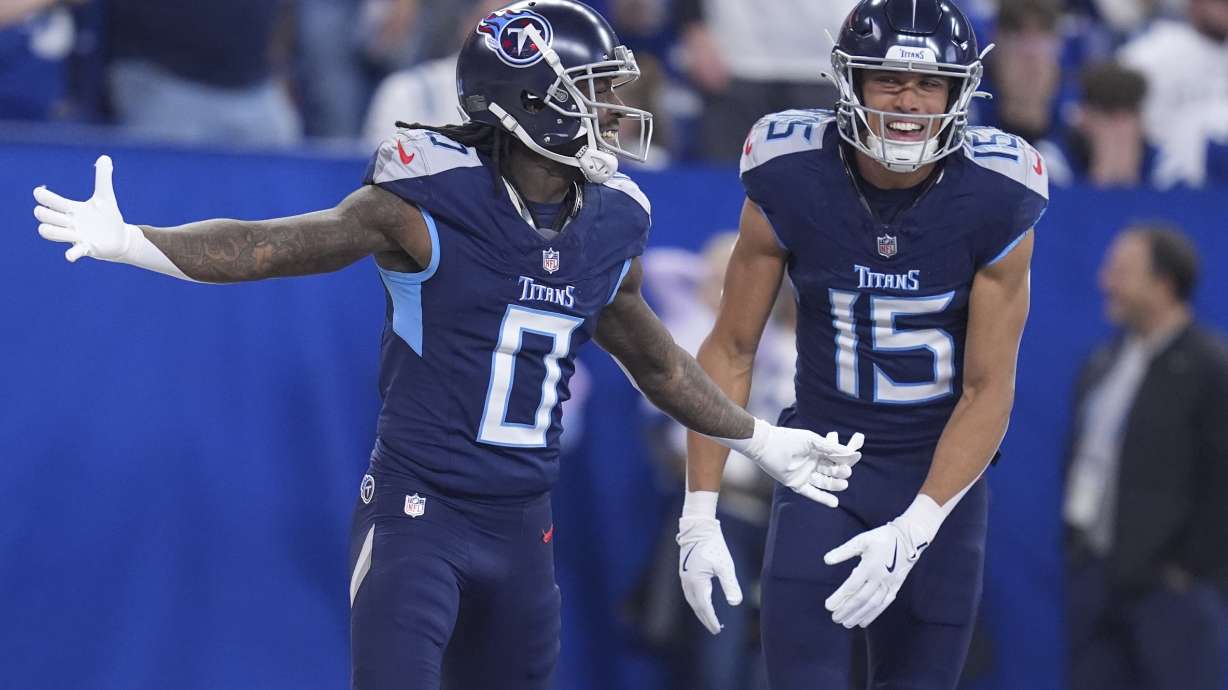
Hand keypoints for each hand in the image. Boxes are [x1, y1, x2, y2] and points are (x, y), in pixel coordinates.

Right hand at [34, 155, 129, 261]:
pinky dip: (71, 253)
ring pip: (48, 233)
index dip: (43, 196)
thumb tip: (105, 157)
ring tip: (70, 230)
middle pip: (43, 216)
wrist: (119, 238)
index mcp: (71, 209)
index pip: (50, 201)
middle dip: (45, 213)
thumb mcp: (106, 197)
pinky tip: (71, 256)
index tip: (41, 192)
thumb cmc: (107, 217)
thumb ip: (103, 178)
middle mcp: (69, 222)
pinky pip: (73, 252)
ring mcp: (74, 236)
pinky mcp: (85, 248)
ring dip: (53, 231)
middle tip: (62, 214)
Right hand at [676, 516, 742, 634]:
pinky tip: (702, 601)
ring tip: (709, 618)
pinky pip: (689, 593)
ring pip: (691, 600)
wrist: (698, 528)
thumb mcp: (725, 566)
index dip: (711, 620)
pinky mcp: (684, 572)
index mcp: (697, 583)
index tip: (718, 630)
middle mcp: (688, 583)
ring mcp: (684, 577)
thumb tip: (735, 603)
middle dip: (705, 619)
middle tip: (715, 629)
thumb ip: (730, 585)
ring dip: (700, 611)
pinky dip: (696, 601)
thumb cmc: (713, 546)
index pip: (704, 608)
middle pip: (696, 607)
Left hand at [737, 419, 863, 506]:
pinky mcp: (797, 484)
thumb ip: (830, 447)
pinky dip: (822, 498)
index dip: (844, 460)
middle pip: (831, 471)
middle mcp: (813, 463)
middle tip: (846, 472)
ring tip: (843, 485)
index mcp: (818, 451)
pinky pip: (812, 493)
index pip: (836, 458)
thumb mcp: (812, 440)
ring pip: (824, 482)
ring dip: (834, 485)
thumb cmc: (789, 439)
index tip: (854, 460)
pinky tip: (834, 503)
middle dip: (840, 472)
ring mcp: (805, 474)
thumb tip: (850, 453)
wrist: (767, 445)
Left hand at [823, 495, 941, 627]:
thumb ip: (843, 551)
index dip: (839, 597)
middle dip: (847, 610)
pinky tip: (864, 622)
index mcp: (869, 566)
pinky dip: (873, 614)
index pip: (851, 586)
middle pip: (861, 598)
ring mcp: (888, 584)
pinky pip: (884, 604)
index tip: (828, 606)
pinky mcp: (895, 587)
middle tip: (835, 618)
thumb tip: (826, 560)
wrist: (908, 539)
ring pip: (872, 604)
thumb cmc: (882, 538)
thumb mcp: (861, 540)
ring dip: (858, 615)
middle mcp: (879, 578)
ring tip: (846, 623)